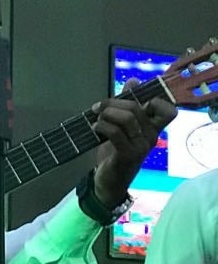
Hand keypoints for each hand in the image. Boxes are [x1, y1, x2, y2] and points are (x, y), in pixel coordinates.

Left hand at [91, 77, 175, 208]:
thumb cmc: (115, 153)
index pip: (169, 111)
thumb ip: (126, 105)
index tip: (132, 101)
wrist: (107, 183)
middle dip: (114, 103)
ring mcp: (141, 147)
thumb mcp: (121, 127)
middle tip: (97, 107)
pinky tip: (94, 128)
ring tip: (95, 118)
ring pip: (127, 118)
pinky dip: (102, 126)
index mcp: (153, 129)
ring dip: (106, 114)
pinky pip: (115, 133)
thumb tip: (133, 80)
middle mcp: (151, 137)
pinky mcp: (127, 155)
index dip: (154, 100)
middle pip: (138, 108)